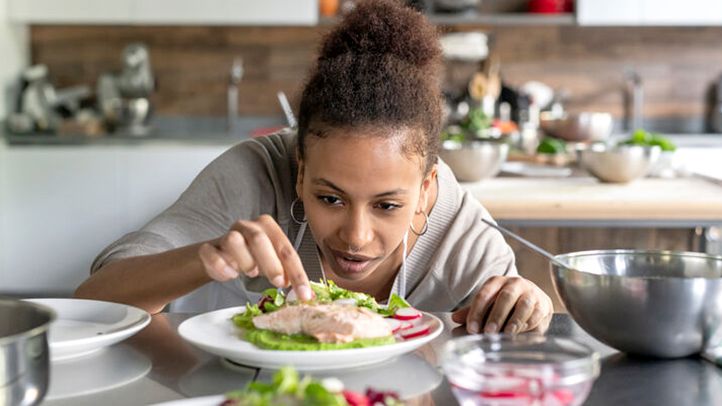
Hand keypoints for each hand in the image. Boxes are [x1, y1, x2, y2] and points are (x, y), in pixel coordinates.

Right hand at [198, 214, 313, 300]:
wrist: (220, 257)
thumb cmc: (252, 258)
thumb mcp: (272, 263)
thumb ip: (286, 272)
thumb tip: (303, 292)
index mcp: (268, 227)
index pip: (286, 249)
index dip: (297, 272)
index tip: (303, 293)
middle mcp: (247, 226)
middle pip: (259, 240)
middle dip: (272, 264)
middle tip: (279, 283)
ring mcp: (226, 234)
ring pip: (233, 241)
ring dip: (245, 262)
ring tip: (250, 273)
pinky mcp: (208, 247)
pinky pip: (211, 254)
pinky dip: (221, 267)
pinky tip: (230, 275)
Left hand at [451, 276, 552, 334]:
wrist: (534, 299)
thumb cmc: (506, 303)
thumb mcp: (488, 305)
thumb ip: (472, 312)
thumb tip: (455, 319)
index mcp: (497, 282)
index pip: (485, 294)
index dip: (477, 312)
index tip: (472, 328)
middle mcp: (515, 283)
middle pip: (506, 297)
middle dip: (497, 315)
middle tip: (489, 332)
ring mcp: (531, 293)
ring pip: (523, 305)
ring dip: (514, 321)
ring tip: (506, 334)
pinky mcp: (543, 304)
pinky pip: (536, 315)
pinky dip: (527, 325)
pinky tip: (520, 333)